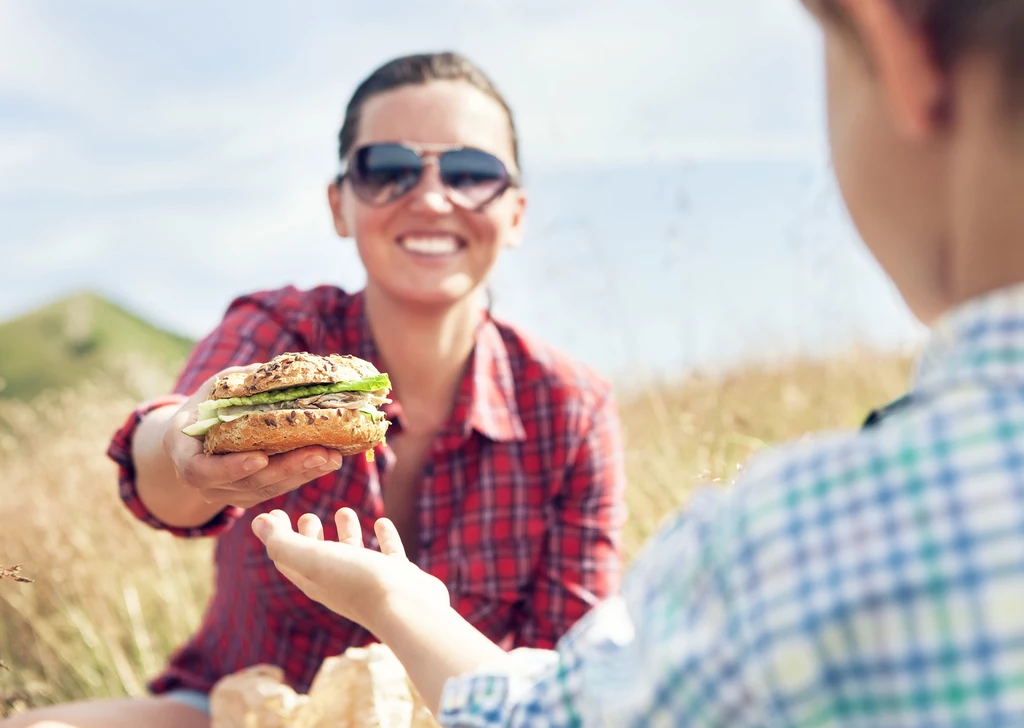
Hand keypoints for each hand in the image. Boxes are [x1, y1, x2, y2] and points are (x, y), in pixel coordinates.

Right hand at [163, 366, 343, 508]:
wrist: (196, 434)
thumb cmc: (207, 404)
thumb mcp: (216, 387)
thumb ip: (241, 383)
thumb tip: (274, 371)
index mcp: (183, 452)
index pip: (201, 470)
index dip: (231, 468)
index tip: (261, 458)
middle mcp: (202, 480)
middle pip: (246, 483)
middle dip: (286, 469)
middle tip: (320, 453)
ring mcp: (225, 492)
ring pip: (266, 490)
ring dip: (303, 474)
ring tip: (333, 456)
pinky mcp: (248, 495)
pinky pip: (276, 489)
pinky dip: (303, 475)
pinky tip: (328, 461)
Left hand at [252, 507, 449, 633]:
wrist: (407, 608)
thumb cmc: (356, 582)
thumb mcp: (312, 558)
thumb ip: (283, 542)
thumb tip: (257, 523)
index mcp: (315, 580)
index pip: (288, 558)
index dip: (278, 536)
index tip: (275, 513)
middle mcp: (339, 582)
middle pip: (318, 557)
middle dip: (310, 536)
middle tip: (308, 516)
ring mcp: (370, 581)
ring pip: (352, 553)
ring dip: (346, 532)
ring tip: (344, 510)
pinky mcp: (397, 577)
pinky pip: (387, 553)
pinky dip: (383, 536)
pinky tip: (382, 522)